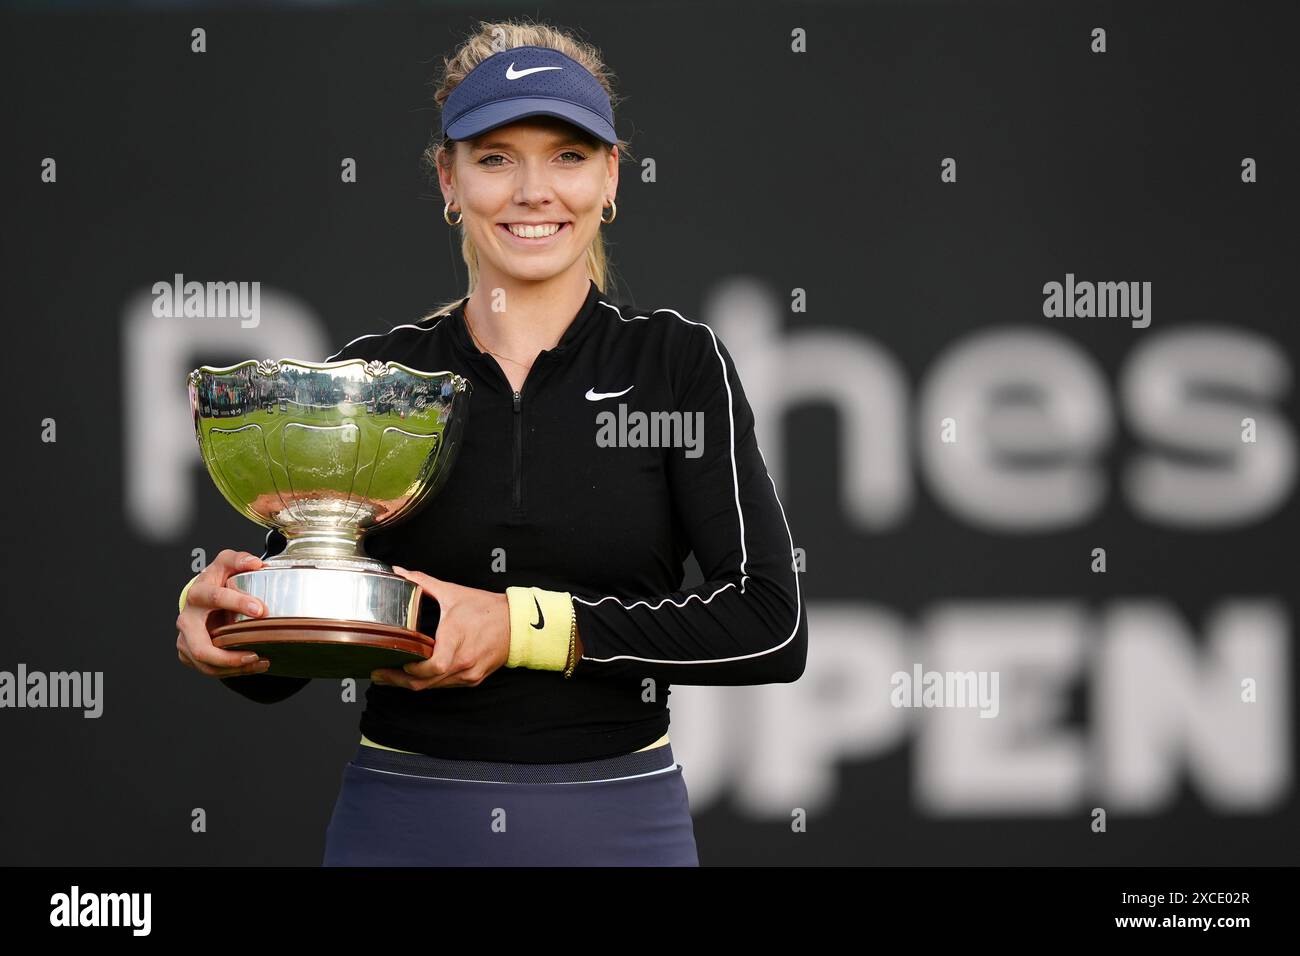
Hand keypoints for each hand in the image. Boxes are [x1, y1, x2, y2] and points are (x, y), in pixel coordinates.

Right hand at [175, 549, 270, 677]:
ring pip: (206, 663)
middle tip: (256, 654)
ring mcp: (185, 640)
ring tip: (261, 662)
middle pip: (200, 647)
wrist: (201, 597)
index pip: (216, 598)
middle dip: (228, 656)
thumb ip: (239, 559)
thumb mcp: (226, 563)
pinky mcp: (188, 654)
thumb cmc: (216, 579)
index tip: (261, 610)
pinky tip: (253, 666)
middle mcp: (187, 619)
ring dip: (234, 667)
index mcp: (198, 594)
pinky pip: (209, 669)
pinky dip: (232, 671)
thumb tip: (256, 563)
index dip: (238, 603)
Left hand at [371, 567, 509, 689]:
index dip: (410, 670)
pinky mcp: (473, 678)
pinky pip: (447, 685)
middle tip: (379, 675)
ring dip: (413, 684)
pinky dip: (431, 682)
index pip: (432, 667)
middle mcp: (463, 662)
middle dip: (399, 681)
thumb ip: (423, 582)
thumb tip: (400, 571)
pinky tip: (419, 676)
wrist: (517, 624)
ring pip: (435, 687)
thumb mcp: (453, 593)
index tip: (393, 662)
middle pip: (426, 683)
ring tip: (392, 677)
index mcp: (456, 641)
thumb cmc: (487, 609)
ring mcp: (469, 673)